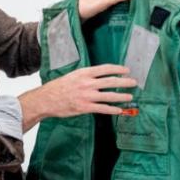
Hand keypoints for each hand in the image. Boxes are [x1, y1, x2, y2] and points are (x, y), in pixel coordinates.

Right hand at [19, 64, 136, 131]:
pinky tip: (119, 110)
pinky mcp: (85, 107)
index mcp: (84, 73)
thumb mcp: (72, 76)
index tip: (126, 70)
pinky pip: (102, 108)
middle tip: (133, 82)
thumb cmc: (57, 88)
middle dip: (124, 82)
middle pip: (111, 81)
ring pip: (109, 95)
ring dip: (122, 96)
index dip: (118, 69)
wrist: (46, 100)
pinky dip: (112, 109)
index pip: (105, 69)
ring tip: (129, 96)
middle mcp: (87, 83)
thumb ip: (86, 76)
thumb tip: (99, 77)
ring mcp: (86, 96)